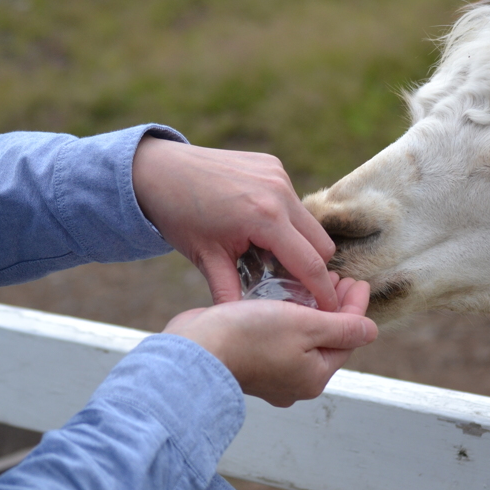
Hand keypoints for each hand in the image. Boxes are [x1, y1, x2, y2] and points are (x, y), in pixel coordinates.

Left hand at [132, 136, 338, 309]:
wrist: (158, 170)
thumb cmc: (179, 215)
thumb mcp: (205, 258)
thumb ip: (229, 293)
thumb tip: (244, 325)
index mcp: (266, 219)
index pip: (310, 264)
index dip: (323, 291)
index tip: (330, 310)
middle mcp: (280, 193)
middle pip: (321, 243)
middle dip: (313, 267)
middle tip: (292, 285)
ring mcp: (278, 174)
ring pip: (308, 221)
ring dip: (298, 242)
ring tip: (269, 256)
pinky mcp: (273, 164)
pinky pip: (292, 200)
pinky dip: (285, 218)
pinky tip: (257, 227)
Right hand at [164, 275, 374, 406]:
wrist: (194, 350)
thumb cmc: (249, 337)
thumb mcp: (306, 326)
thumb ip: (342, 328)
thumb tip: (372, 331)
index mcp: (314, 378)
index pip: (348, 338)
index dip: (356, 307)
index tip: (358, 280)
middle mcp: (294, 382)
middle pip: (326, 339)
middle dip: (334, 306)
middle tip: (339, 277)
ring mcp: (271, 375)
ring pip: (302, 338)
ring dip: (312, 309)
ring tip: (315, 282)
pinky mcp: (249, 362)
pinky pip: (279, 338)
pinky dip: (289, 317)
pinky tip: (286, 297)